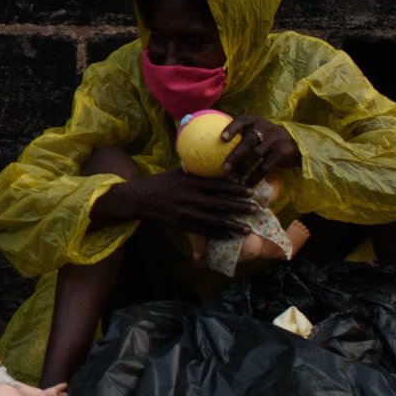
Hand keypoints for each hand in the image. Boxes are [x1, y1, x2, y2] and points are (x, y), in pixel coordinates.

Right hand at [99, 171, 259, 237]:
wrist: (139, 199)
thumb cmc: (159, 182)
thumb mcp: (176, 171)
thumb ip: (194, 168)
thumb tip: (209, 159)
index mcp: (191, 182)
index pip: (218, 185)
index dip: (236, 189)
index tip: (251, 191)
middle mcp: (191, 197)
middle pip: (220, 203)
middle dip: (240, 207)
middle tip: (256, 209)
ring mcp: (186, 212)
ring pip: (214, 220)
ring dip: (233, 225)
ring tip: (247, 229)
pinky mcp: (182, 224)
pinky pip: (203, 230)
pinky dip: (217, 234)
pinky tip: (228, 236)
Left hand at [220, 115, 298, 184]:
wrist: (293, 143)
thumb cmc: (264, 139)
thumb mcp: (255, 131)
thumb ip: (238, 135)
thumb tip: (210, 146)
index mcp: (255, 121)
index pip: (241, 121)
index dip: (231, 128)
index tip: (222, 139)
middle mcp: (265, 128)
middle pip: (248, 141)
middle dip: (235, 155)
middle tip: (224, 168)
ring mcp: (275, 139)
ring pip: (256, 154)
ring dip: (244, 167)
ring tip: (235, 178)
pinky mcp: (282, 151)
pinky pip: (266, 166)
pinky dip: (256, 176)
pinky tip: (248, 184)